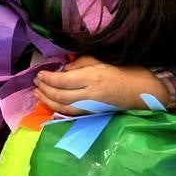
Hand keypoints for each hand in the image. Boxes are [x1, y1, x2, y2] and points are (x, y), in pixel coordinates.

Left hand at [33, 55, 170, 115]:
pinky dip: (57, 108)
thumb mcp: (100, 61)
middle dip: (45, 89)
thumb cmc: (121, 72)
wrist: (140, 92)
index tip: (39, 73)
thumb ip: (80, 63)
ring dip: (47, 100)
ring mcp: (91, 106)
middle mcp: (89, 94)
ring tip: (37, 93)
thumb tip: (63, 68)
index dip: (49, 78)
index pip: (64, 80)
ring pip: (63, 107)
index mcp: (92, 78)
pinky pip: (71, 112)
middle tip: (35, 82)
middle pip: (60, 95)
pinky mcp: (92, 114)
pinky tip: (50, 102)